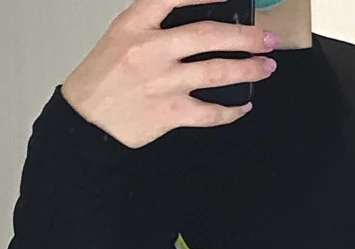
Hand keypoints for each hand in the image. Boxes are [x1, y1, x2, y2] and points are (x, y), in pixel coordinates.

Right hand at [60, 0, 278, 149]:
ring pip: (217, 71)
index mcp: (136, 24)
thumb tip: (198, 27)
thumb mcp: (122, 37)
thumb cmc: (103, 77)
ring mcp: (163, 82)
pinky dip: (232, 110)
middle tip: (267, 39)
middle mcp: (152, 49)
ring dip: (248, 69)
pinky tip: (244, 105)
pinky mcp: (170, 112)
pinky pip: (211, 111)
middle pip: (208, 35)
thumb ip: (155, 27)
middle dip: (245, 37)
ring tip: (266, 67)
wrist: (87, 119)